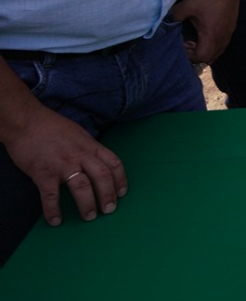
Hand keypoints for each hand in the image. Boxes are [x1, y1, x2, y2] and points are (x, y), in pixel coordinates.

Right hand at [2, 102, 126, 227]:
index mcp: (90, 145)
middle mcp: (80, 155)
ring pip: (81, 187)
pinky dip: (53, 210)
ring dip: (87, 204)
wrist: (25, 122)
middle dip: (108, 195)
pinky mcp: (43, 173)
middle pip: (101, 176)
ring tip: (89, 217)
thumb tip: (96, 162)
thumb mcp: (78, 134)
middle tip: (109, 210)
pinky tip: (56, 221)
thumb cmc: (51, 127)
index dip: (120, 179)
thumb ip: (88, 149)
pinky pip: (51, 195)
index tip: (122, 193)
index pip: (113, 163)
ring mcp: (62, 164)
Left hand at [171, 0, 239, 62]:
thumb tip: (165, 23)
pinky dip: (212, 45)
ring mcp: (228, 33)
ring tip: (195, 41)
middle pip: (210, 58)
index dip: (190, 55)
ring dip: (205, 50)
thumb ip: (174, 16)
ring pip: (217, 52)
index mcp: (211, 34)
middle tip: (187, 45)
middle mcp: (222, 37)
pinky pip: (222, 45)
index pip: (202, 57)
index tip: (182, 44)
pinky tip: (205, 34)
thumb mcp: (187, 5)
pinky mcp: (231, 28)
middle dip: (197, 55)